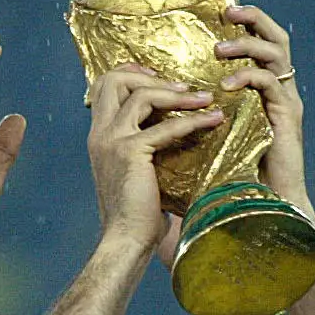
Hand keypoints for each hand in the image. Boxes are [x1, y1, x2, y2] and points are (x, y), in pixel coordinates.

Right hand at [87, 68, 219, 253]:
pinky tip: (214, 120)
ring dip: (176, 93)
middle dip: (148, 75)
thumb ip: (144, 150)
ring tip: (205, 98)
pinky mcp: (130, 151)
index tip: (160, 80)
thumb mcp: (135, 173)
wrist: (126, 239)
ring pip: (141, 95)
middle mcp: (100, 134)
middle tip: (181, 86)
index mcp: (100, 137)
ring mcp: (112, 140)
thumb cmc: (137, 214)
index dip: (131, 75)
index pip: (105, 87)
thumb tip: (173, 137)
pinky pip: (166, 127)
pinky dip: (193, 121)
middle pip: (114, 80)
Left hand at [217, 4, 308, 212]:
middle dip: (253, 18)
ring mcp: (285, 101)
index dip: (244, 23)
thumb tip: (158, 98)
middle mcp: (279, 90)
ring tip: (219, 49)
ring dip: (246, 45)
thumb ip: (198, 111)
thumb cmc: (233, 176)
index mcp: (262, 90)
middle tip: (228, 12)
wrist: (262, 208)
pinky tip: (225, 86)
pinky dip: (248, 77)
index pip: (259, 42)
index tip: (217, 13)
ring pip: (276, 53)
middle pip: (276, 37)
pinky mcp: (288, 117)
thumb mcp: (212, 134)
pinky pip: (271, 84)